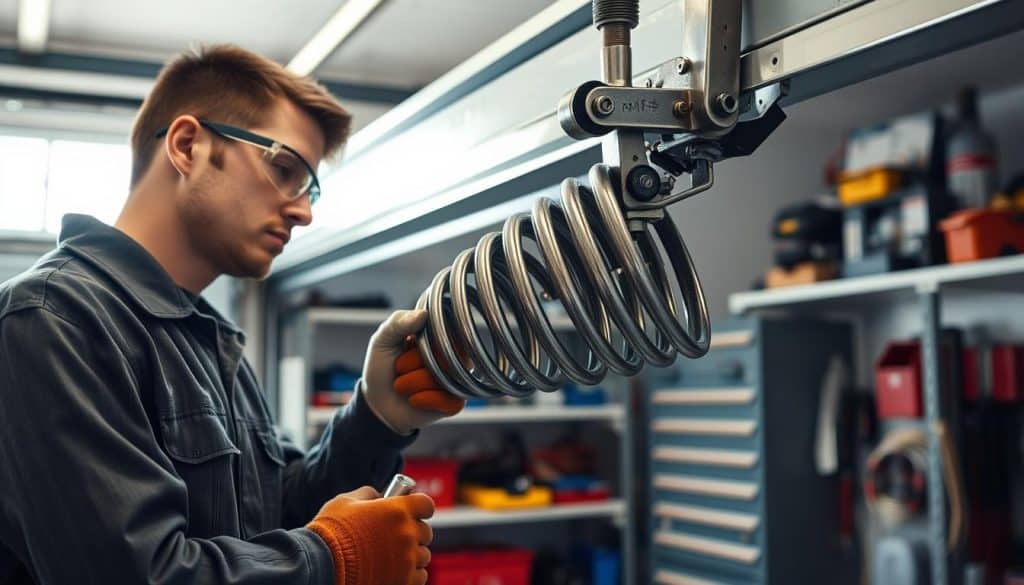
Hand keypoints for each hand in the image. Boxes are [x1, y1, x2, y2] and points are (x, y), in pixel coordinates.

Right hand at [307, 486, 434, 584]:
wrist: (320, 564)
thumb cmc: (331, 531)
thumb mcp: (346, 501)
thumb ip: (368, 494)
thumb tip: (378, 495)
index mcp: (397, 510)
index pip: (426, 504)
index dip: (419, 507)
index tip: (413, 511)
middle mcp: (407, 534)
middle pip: (425, 532)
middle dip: (414, 532)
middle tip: (397, 536)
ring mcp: (407, 560)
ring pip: (423, 555)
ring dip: (412, 554)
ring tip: (392, 556)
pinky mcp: (403, 581)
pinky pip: (420, 576)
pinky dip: (410, 574)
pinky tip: (395, 570)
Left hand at [361, 310, 464, 433]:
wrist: (377, 403)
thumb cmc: (381, 367)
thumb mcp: (382, 340)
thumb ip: (398, 322)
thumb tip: (424, 314)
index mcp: (439, 336)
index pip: (444, 330)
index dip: (421, 341)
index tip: (407, 346)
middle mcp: (453, 355)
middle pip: (443, 354)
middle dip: (411, 363)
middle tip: (399, 367)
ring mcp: (456, 378)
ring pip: (442, 378)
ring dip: (412, 383)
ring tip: (403, 384)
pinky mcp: (455, 402)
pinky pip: (447, 400)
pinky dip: (423, 400)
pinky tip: (414, 399)